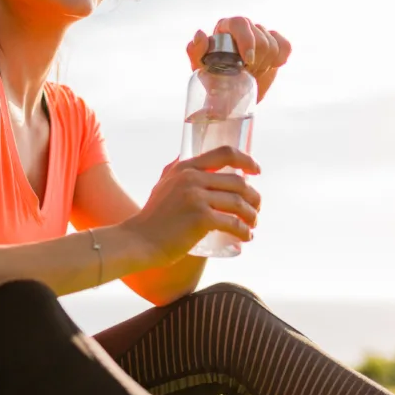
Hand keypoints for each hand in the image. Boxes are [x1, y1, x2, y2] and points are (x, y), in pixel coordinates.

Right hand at [123, 146, 261, 267]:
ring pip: (239, 203)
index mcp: (185, 168)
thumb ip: (176, 171)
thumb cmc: (153, 218)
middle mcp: (191, 178)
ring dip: (252, 215)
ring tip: (252, 225)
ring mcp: (196, 197)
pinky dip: (244, 231)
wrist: (138, 241)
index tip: (256, 171)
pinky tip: (246, 237)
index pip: (225, 153)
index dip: (246, 160)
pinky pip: (233, 223)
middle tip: (255, 209)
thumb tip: (189, 159)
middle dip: (254, 197)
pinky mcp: (201, 218)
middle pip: (238, 182)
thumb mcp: (163, 185)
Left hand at [187, 17, 291, 102]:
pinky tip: (270, 67)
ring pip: (273, 44)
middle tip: (246, 74)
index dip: (247, 41)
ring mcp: (261, 34)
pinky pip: (285, 46)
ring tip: (252, 73)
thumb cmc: (212, 78)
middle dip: (256, 60)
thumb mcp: (200, 68)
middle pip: (260, 36)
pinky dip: (280, 59)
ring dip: (265, 64)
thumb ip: (195, 51)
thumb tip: (200, 33)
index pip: (240, 23)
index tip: (247, 62)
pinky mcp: (276, 44)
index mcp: (225, 27)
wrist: (231, 94)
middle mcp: (244, 27)